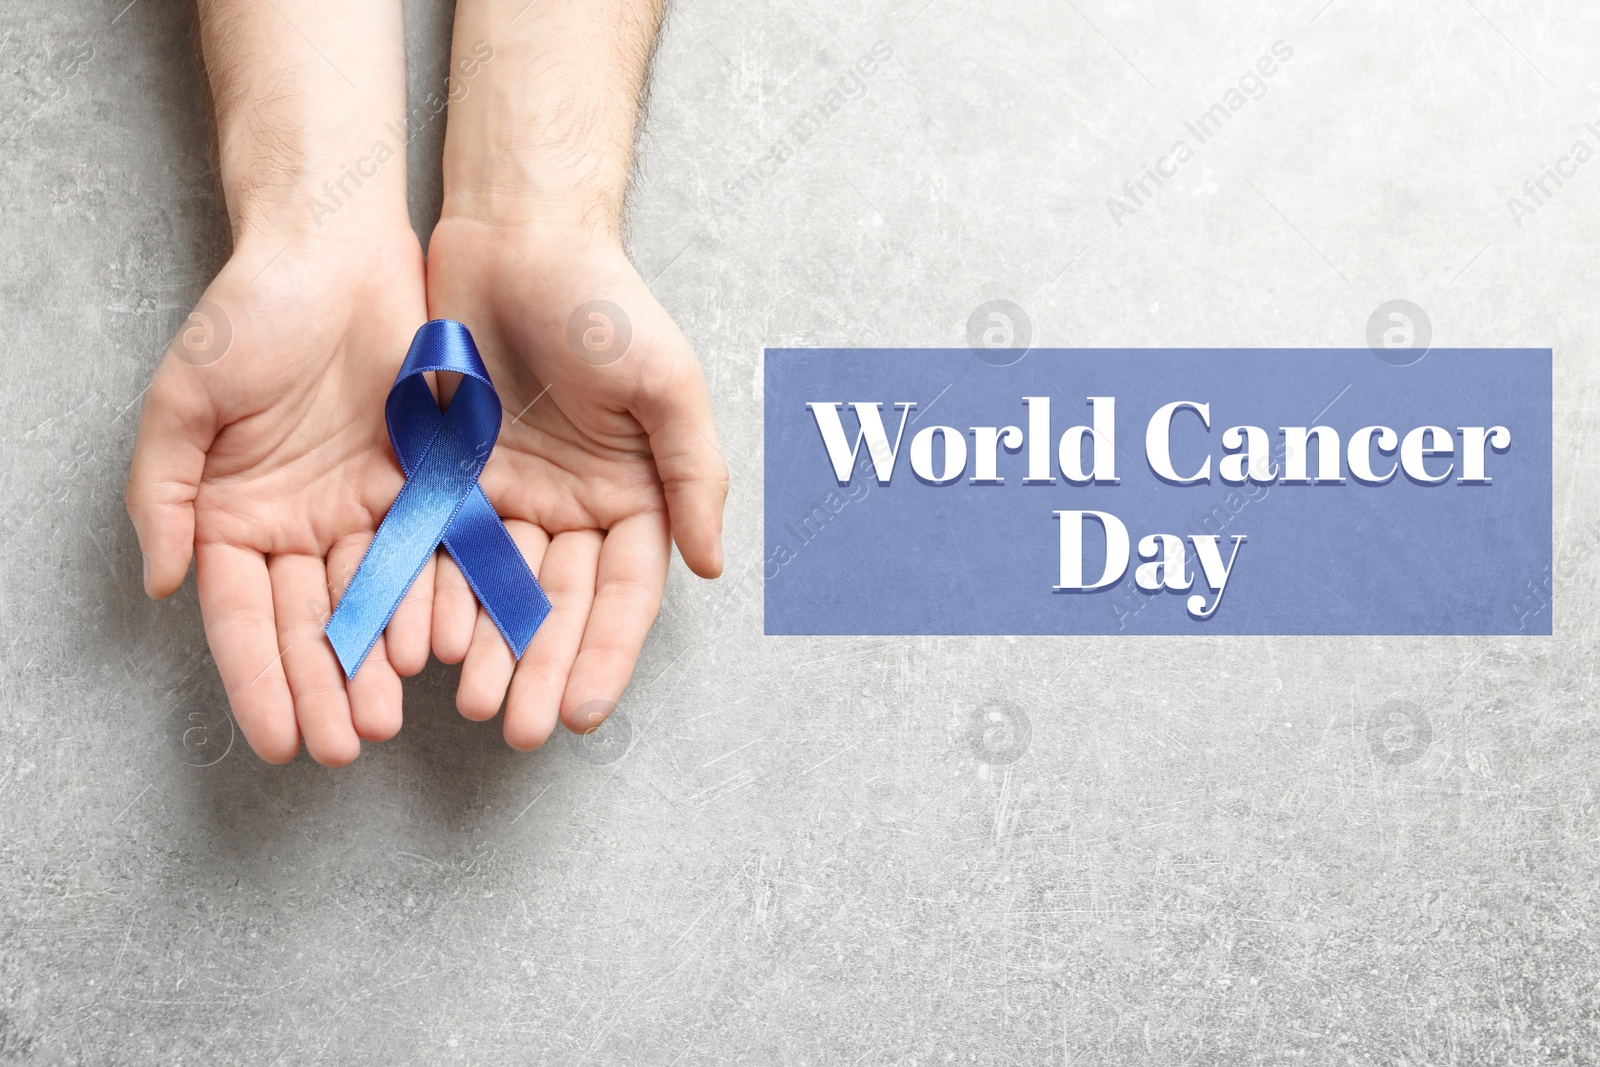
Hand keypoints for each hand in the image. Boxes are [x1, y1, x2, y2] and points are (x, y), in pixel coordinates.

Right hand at [126, 232, 432, 764]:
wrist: (335, 251)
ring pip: (376, 601)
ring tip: (390, 714)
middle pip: (312, 625)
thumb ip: (166, 491)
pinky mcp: (428, 484)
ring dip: (380, 661)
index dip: (257, 680)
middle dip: (324, 689)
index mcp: (237, 518)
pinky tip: (443, 649)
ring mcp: (368, 510)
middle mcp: (303, 527)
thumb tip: (165, 584)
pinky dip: (437, 600)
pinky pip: (434, 553)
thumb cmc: (250, 315)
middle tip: (342, 748)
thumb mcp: (186, 398)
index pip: (244, 618)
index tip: (276, 741)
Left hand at [423, 217, 726, 748]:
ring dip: (483, 648)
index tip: (579, 711)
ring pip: (494, 591)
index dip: (605, 655)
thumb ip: (694, 474)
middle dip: (538, 669)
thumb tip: (714, 566)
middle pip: (557, 608)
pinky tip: (416, 642)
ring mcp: (507, 499)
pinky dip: (430, 595)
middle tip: (516, 728)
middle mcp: (572, 510)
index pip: (624, 595)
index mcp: (633, 497)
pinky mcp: (445, 480)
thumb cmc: (604, 302)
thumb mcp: (667, 383)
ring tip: (466, 699)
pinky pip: (436, 548)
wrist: (514, 235)